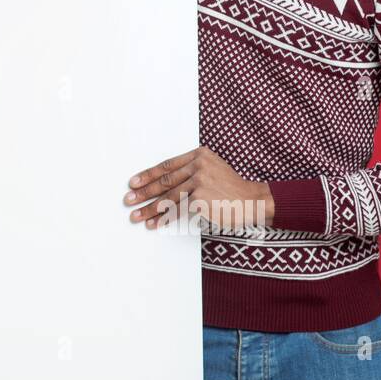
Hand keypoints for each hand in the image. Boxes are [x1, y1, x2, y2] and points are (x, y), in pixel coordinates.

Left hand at [124, 145, 271, 230]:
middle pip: (164, 181)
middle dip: (143, 192)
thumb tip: (162, 183)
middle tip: (128, 200)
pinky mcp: (201, 199)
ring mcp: (199, 182)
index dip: (148, 175)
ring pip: (168, 197)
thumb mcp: (213, 169)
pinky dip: (164, 219)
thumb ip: (192, 170)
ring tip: (136, 216)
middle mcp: (198, 166)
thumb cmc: (231, 187)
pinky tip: (154, 224)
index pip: (167, 165)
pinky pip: (178, 211)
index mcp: (198, 155)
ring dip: (149, 208)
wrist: (252, 200)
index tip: (133, 182)